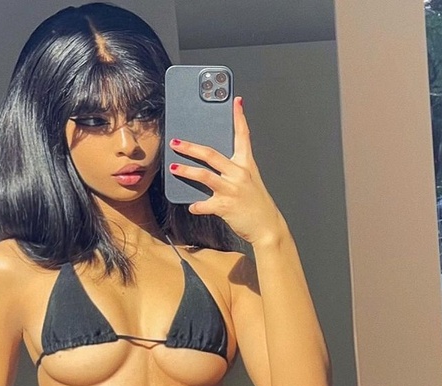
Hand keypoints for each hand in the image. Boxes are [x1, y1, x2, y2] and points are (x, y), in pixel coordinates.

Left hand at [167, 96, 284, 245]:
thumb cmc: (258, 205)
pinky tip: (192, 206)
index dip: (239, 118)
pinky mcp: (225, 206)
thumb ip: (234, 171)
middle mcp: (239, 174)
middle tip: (176, 142)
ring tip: (174, 168)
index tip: (235, 102)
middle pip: (211, 154)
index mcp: (246, 165)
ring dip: (186, 171)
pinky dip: (196, 206)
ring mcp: (232, 189)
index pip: (243, 136)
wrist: (267, 227)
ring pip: (204, 175)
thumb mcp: (250, 182)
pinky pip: (204, 204)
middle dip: (191, 147)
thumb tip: (214, 166)